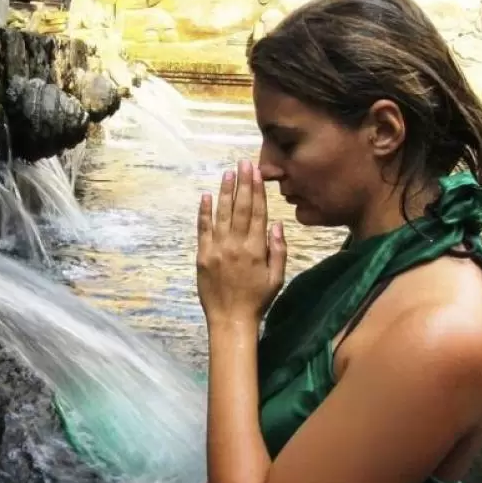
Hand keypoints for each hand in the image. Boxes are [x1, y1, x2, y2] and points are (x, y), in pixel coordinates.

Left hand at [197, 160, 285, 327]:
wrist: (230, 319)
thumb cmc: (258, 299)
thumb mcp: (277, 277)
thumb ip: (278, 250)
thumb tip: (277, 224)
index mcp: (256, 249)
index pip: (258, 213)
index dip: (258, 191)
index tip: (257, 173)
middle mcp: (236, 245)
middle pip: (241, 208)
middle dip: (243, 184)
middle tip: (243, 163)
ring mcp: (218, 249)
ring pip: (222, 214)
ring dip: (225, 192)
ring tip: (228, 173)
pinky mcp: (203, 256)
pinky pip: (203, 229)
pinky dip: (204, 212)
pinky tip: (206, 196)